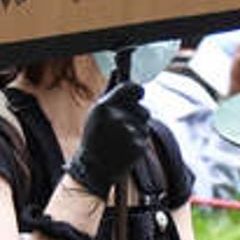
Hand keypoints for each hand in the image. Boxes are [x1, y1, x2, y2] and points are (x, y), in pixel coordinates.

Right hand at [63, 80, 150, 199]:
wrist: (94, 168)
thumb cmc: (94, 138)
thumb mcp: (95, 113)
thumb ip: (109, 91)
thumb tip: (117, 70)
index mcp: (105, 106)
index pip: (132, 87)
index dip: (136, 90)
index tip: (136, 93)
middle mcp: (117, 117)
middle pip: (142, 107)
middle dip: (138, 112)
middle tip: (127, 120)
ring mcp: (129, 132)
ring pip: (144, 122)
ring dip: (137, 127)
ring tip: (122, 137)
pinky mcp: (138, 145)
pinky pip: (144, 136)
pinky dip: (138, 141)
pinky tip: (125, 147)